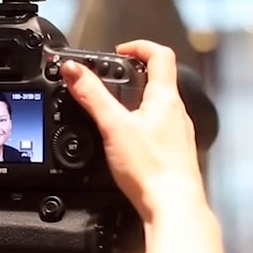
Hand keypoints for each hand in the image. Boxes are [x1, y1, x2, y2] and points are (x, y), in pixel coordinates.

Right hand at [61, 40, 204, 221]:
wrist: (173, 206)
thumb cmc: (151, 169)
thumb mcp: (113, 126)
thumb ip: (92, 96)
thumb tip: (73, 69)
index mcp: (166, 98)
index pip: (160, 55)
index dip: (139, 46)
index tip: (119, 50)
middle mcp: (178, 114)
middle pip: (161, 80)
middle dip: (135, 75)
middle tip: (113, 79)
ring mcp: (179, 135)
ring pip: (161, 107)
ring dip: (140, 101)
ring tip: (117, 109)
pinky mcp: (175, 155)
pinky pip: (160, 130)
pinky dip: (144, 125)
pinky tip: (129, 142)